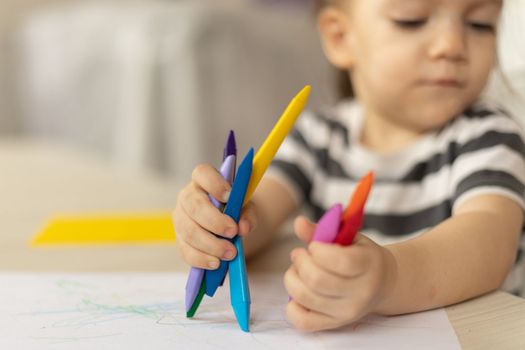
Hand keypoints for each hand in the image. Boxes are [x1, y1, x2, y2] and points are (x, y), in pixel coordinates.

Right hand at [173, 164, 256, 269]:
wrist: (227, 224)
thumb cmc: (235, 208)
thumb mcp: (246, 207)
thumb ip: (248, 214)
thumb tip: (243, 228)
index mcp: (203, 180)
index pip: (202, 173)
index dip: (214, 183)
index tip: (230, 196)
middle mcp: (187, 197)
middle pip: (194, 205)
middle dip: (214, 221)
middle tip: (233, 233)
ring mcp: (180, 219)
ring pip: (189, 231)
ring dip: (210, 244)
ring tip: (230, 253)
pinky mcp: (180, 240)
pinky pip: (185, 251)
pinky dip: (201, 259)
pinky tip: (216, 263)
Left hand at [284, 215, 396, 331]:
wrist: (382, 283)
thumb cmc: (361, 254)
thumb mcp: (349, 236)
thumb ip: (322, 230)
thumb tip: (298, 223)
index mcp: (369, 265)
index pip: (339, 261)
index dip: (318, 250)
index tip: (314, 245)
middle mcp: (360, 292)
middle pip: (317, 280)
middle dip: (300, 262)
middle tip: (299, 254)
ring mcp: (347, 312)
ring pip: (305, 297)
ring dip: (292, 278)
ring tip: (297, 270)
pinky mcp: (333, 324)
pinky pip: (303, 321)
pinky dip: (292, 306)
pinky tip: (299, 290)